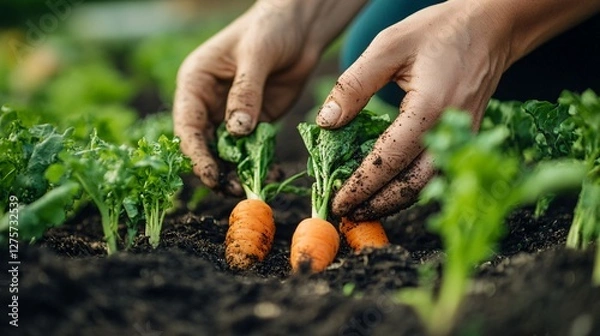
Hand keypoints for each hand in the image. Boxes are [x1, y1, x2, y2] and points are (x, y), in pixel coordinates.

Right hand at [173, 0, 366, 192]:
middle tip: (234, 189)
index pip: (188, 124)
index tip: (212, 175)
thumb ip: (246, 91)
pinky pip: (252, 149)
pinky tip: (272, 174)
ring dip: (238, 171)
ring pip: (227, 152)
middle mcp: (209, 103)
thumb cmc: (271, 28)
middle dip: (217, 169)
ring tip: (252, 187)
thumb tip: (237, 131)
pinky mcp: (256, 122)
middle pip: (205, 145)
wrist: (301, 28)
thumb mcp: (256, 54)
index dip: (197, 153)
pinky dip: (259, 164)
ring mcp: (232, 115)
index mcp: (196, 83)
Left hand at [321, 0, 599, 219]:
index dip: (361, 185)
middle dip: (377, 204)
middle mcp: (449, 131)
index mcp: (430, 109)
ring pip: (426, 184)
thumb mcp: (388, 46)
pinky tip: (387, 189)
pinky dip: (409, 187)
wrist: (491, 26)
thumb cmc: (438, 31)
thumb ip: (354, 85)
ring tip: (362, 208)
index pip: (389, 161)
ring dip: (394, 201)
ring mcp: (461, 137)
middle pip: (411, 185)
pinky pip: (435, 172)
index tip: (337, 201)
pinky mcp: (463, 137)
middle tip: (346, 214)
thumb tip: (326, 123)